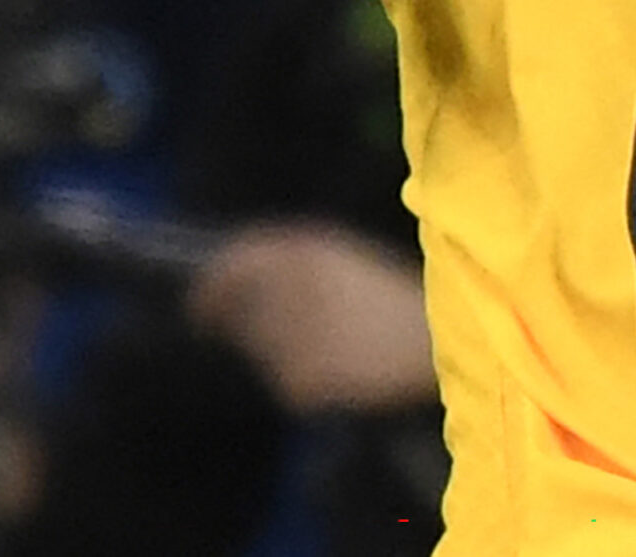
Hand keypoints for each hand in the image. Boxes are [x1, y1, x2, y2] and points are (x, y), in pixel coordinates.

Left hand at [187, 222, 437, 415]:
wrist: (437, 338)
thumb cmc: (396, 295)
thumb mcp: (346, 259)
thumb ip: (294, 260)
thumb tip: (238, 274)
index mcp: (303, 253)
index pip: (234, 265)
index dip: (210, 286)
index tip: (198, 305)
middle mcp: (287, 290)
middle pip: (238, 315)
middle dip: (241, 327)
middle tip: (269, 335)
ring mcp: (292, 337)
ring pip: (262, 352)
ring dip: (279, 354)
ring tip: (330, 347)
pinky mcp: (303, 380)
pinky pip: (288, 382)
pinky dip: (305, 382)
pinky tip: (341, 372)